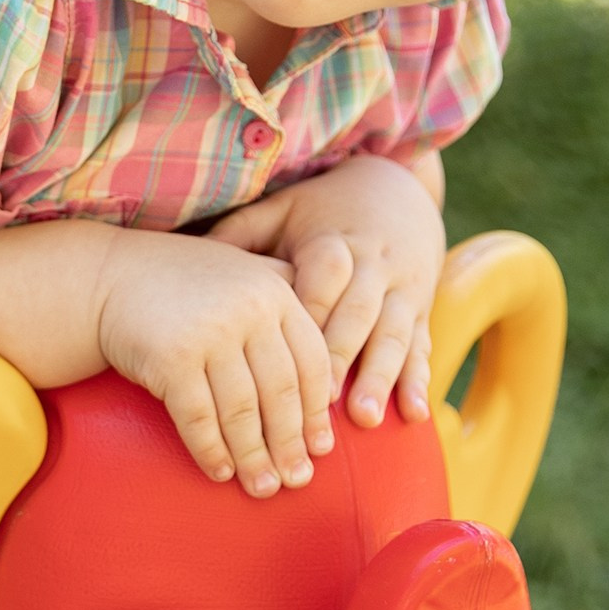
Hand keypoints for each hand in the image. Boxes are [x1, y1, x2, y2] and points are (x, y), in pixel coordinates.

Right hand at [92, 234, 335, 494]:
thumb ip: (286, 310)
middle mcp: (248, 309)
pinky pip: (198, 418)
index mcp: (275, 291)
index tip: (320, 449)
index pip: (311, 361)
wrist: (106, 276)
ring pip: (242, 411)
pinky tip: (220, 472)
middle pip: (281, 392)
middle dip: (290, 443)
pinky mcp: (170, 358)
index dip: (317, 411)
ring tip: (262, 488)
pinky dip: (211, 451)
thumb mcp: (243, 279)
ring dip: (254, 457)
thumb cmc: (182, 286)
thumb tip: (331, 383)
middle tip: (296, 481)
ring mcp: (209, 333)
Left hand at [208, 155, 445, 430]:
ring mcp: (402, 289)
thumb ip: (242, 232)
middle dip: (343, 357)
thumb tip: (186, 251)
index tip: (283, 351)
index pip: (323, 276)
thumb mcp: (283, 211)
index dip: (309, 312)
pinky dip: (419, 380)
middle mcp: (373, 265)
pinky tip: (413, 414)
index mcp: (333, 241)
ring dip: (380, 377)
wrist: (397, 191)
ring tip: (365, 418)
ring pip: (394, 334)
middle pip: (359, 312)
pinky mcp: (422, 310)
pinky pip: (422, 346)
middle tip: (322, 401)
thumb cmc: (322, 211)